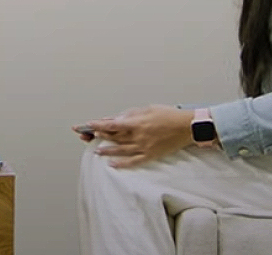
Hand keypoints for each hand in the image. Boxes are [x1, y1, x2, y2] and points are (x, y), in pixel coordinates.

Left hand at [77, 106, 192, 167]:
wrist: (185, 127)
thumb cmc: (167, 115)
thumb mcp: (147, 109)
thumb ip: (131, 114)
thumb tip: (118, 118)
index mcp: (136, 122)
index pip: (113, 124)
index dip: (99, 125)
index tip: (88, 124)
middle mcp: (138, 136)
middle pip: (114, 137)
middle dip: (99, 136)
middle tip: (86, 135)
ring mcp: (143, 147)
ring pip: (121, 150)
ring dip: (107, 150)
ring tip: (96, 150)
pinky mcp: (150, 155)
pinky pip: (133, 161)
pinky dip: (122, 163)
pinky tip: (113, 164)